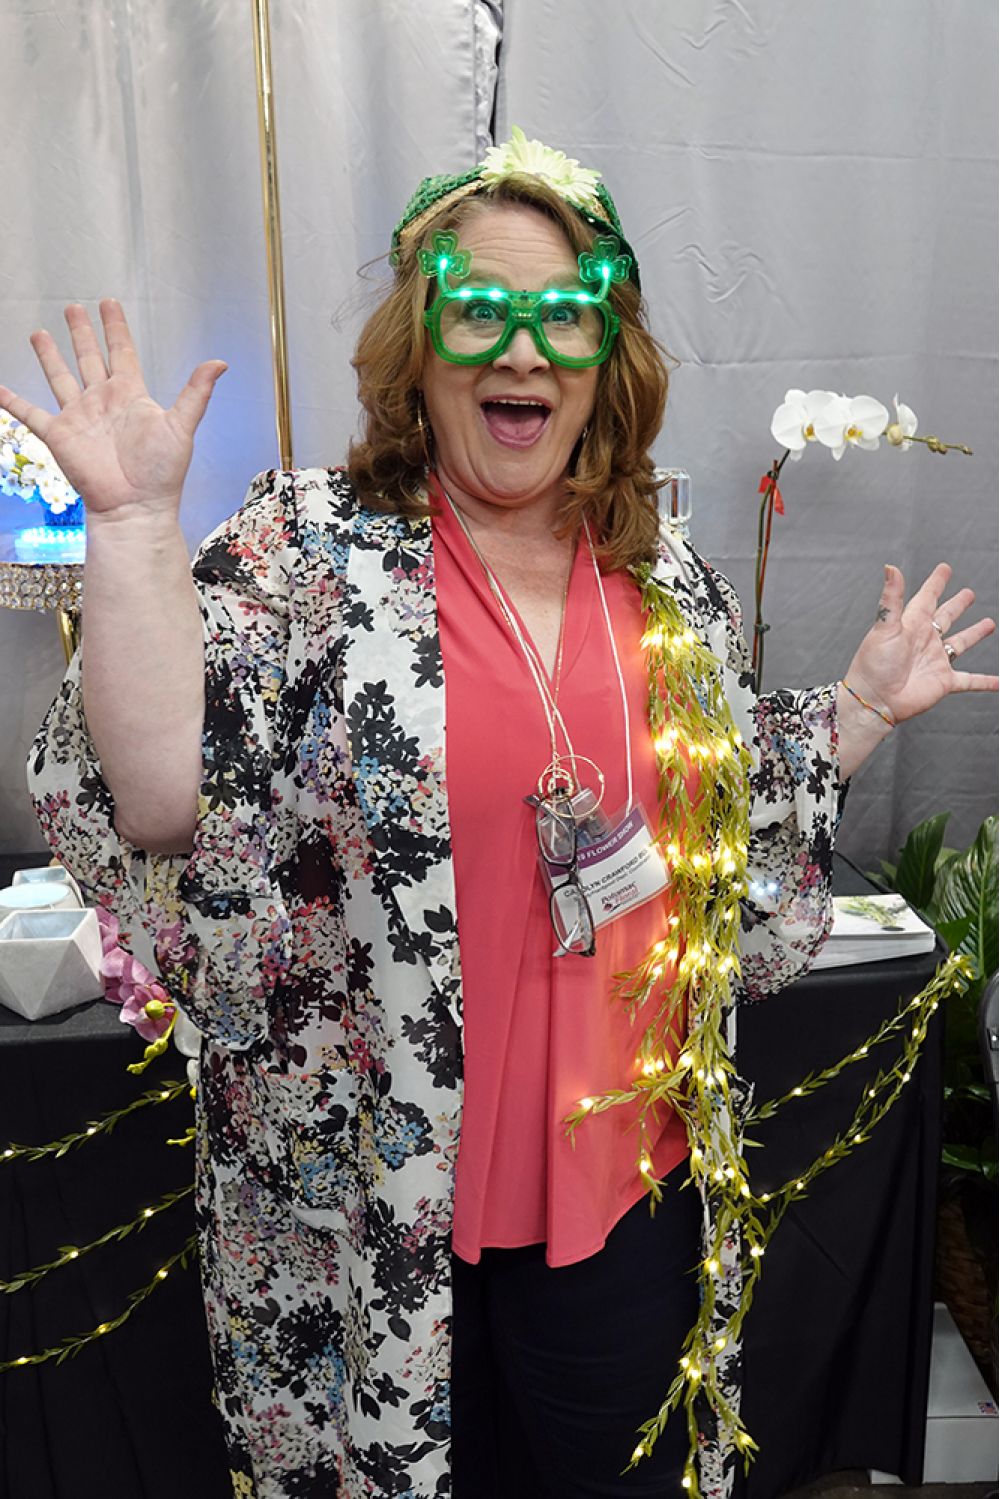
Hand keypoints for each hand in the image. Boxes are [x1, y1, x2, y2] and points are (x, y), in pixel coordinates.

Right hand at [0, 299, 226, 521]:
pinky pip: (30, 413)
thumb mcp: (182, 426)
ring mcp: (79, 416)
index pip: (121, 351)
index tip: (109, 303)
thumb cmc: (162, 473)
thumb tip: (219, 363)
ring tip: (39, 333)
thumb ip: (196, 393)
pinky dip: (12, 401)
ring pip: (60, 376)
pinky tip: (0, 387)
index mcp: (130, 394)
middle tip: (72, 308)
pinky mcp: (59, 434)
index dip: (115, 327)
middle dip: (81, 332)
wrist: (135, 506)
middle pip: (88, 356)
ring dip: (49, 355)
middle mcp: (102, 401)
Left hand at [846, 563, 998, 723]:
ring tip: (989, 623)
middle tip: (969, 594)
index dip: (936, 583)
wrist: (875, 700)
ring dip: (974, 634)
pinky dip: (985, 681)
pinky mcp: (943, 681)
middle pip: (946, 617)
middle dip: (957, 605)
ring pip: (960, 643)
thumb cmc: (873, 665)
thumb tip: (890, 568)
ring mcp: (936, 660)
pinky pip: (970, 681)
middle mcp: (925, 640)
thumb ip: (891, 598)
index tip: (945, 569)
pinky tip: (999, 682)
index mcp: (911, 624)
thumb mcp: (884, 628)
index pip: (927, 598)